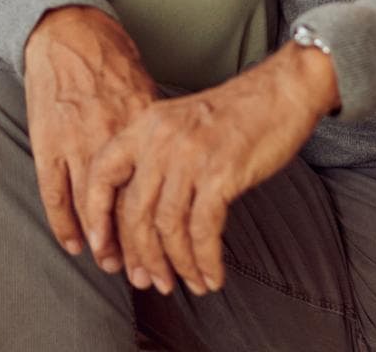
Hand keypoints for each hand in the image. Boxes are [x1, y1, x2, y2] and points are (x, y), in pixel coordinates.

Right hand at [23, 6, 158, 260]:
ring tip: (115, 265)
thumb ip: (157, 130)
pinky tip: (76, 245)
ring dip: (103, 242)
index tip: (174, 248)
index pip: (154, 187)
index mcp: (137, 125)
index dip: (164, 223)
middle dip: (137, 243)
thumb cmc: (110, 61)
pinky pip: (54, 193)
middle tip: (149, 272)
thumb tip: (179, 164)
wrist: (65, 33)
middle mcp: (108, 137)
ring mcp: (74, 142)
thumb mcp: (144, 91)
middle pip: (125, 203)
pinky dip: (64, 223)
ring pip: (91, 206)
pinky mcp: (46, 143)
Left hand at [79, 44, 338, 296]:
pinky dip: (205, 260)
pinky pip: (203, 230)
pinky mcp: (220, 174)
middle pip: (135, 211)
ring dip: (177, 264)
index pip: (102, 173)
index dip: (96, 214)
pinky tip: (211, 275)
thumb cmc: (232, 114)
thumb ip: (154, 156)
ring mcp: (189, 157)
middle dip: (142, 256)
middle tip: (151, 281)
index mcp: (144, 126)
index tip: (101, 247)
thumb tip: (139, 214)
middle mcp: (160, 140)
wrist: (279, 92)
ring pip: (168, 227)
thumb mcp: (178, 122)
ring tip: (189, 283)